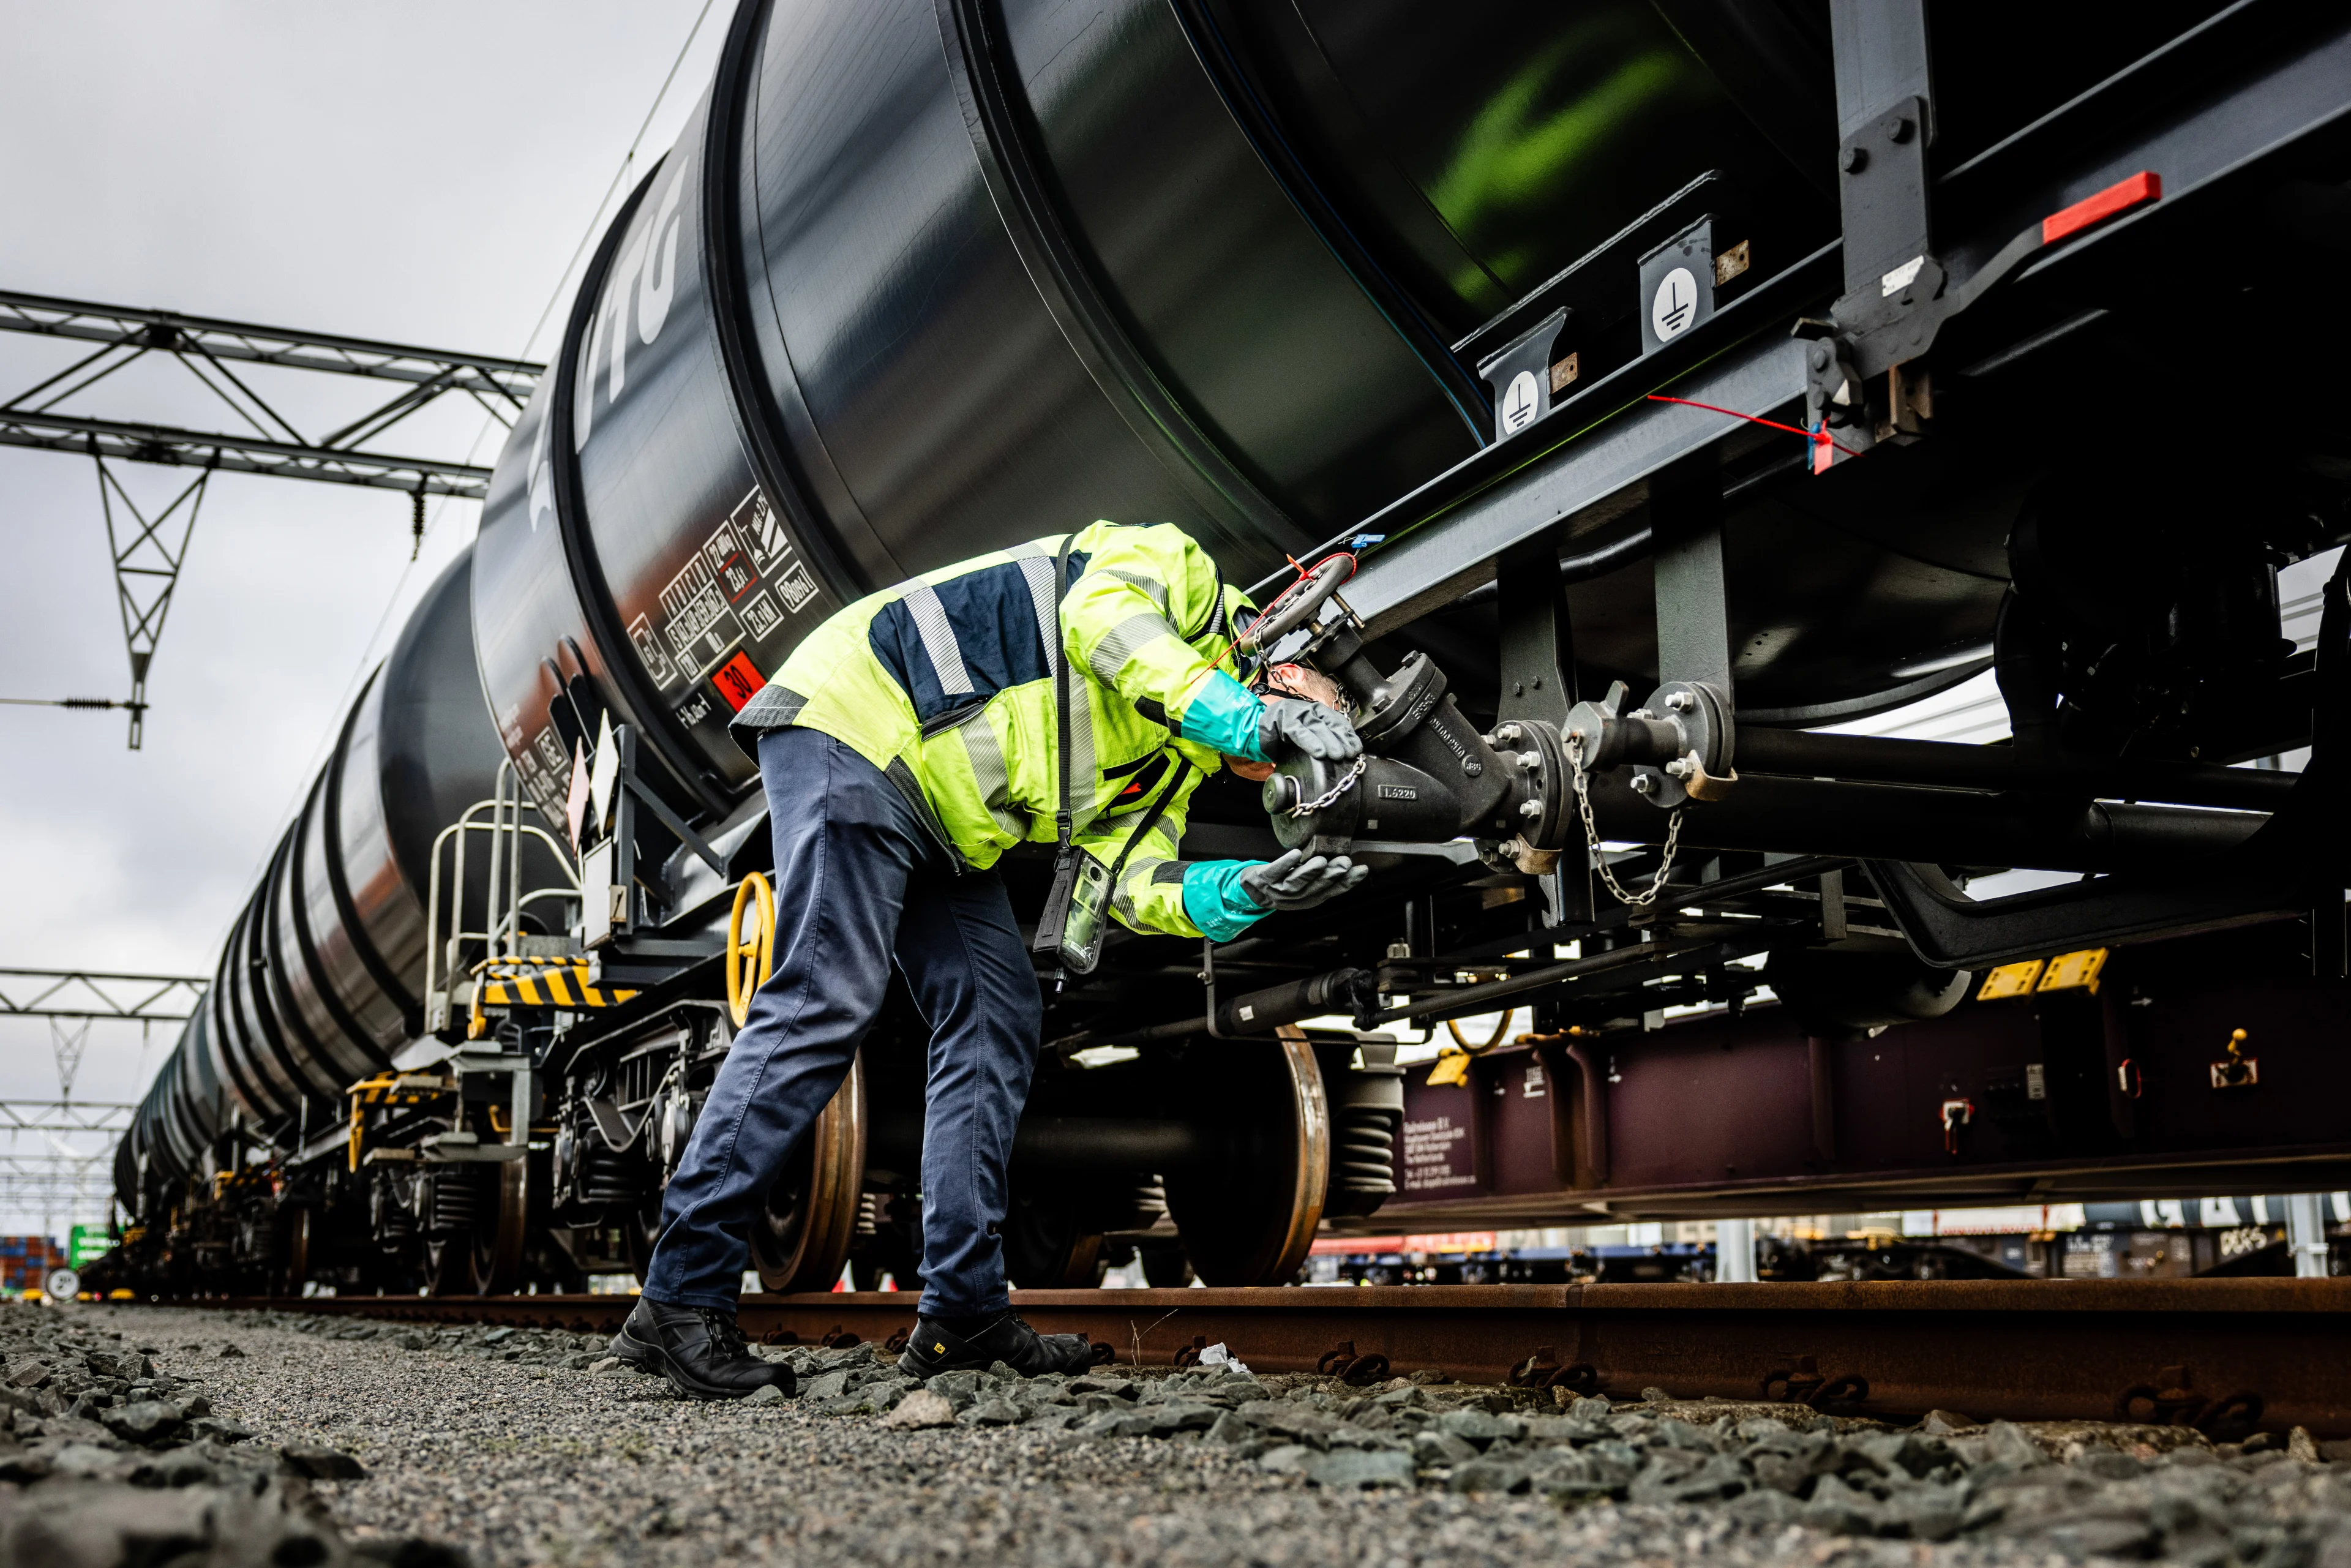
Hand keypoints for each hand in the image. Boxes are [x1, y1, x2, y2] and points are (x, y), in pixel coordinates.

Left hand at [1239, 848, 1369, 911]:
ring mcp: (1278, 890)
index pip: (1333, 891)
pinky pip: (1274, 872)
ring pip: (1296, 884)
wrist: (1252, 890)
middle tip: (1344, 863)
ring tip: (1321, 861)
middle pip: (1316, 888)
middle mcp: (1296, 897)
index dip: (1348, 882)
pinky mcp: (1264, 879)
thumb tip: (1352, 864)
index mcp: (1311, 898)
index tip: (1361, 869)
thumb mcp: (1308, 884)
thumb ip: (1327, 877)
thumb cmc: (1285, 884)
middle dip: (1331, 876)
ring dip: (1309, 872)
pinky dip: (1285, 864)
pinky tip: (1295, 853)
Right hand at [1259, 696, 1360, 762]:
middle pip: (1330, 723)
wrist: (1252, 731)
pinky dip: (1310, 742)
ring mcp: (1294, 713)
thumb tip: (1340, 756)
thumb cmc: (1280, 737)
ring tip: (1338, 755)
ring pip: (1317, 727)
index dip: (1348, 735)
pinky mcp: (1282, 721)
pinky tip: (1319, 752)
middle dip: (1342, 740)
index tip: (1356, 749)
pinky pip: (1299, 732)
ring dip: (1330, 742)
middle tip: (1350, 754)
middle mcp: (1307, 709)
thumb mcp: (1305, 739)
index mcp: (1315, 712)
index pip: (1337, 721)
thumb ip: (1319, 741)